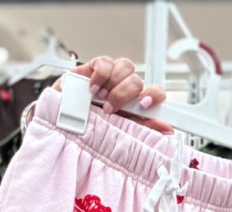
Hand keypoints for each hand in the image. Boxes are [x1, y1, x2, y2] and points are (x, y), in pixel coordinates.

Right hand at [53, 56, 170, 133]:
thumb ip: (143, 127)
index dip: (154, 96)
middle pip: (138, 80)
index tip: (145, 105)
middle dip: (124, 95)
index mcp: (136, 103)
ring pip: (126, 67)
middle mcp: (126, 87)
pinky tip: (93, 87)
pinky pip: (106, 62)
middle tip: (110, 108)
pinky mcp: (96, 66)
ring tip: (100, 98)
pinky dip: (100, 75)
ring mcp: (112, 76)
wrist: (63, 121)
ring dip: (113, 84)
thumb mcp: (118, 130)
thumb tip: (168, 129)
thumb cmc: (91, 126)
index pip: (155, 93)